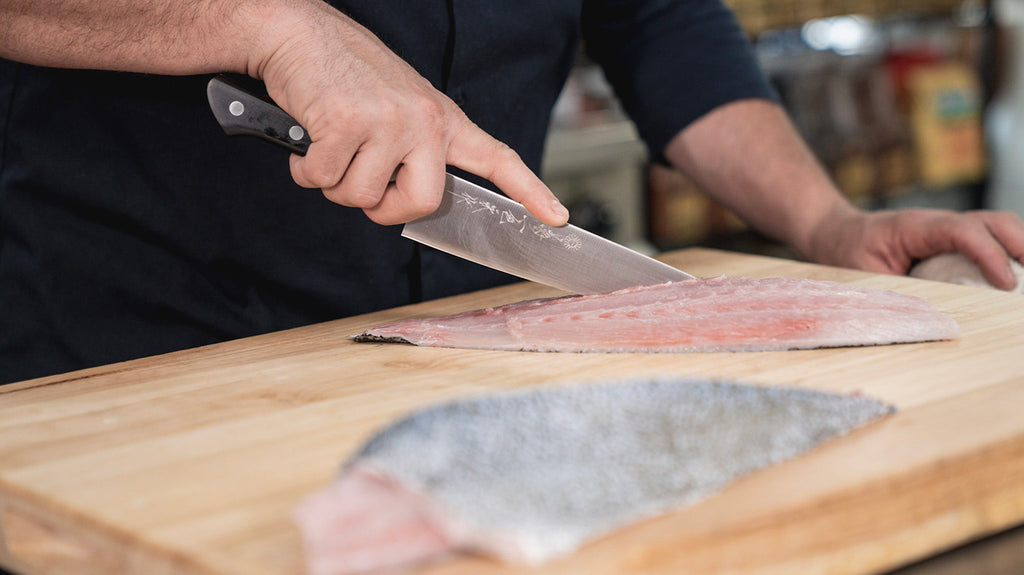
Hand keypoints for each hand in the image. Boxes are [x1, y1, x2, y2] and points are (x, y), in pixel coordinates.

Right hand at [249, 2, 567, 226]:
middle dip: (383, 208)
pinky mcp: (349, 123)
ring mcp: (390, 121)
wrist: (299, 31)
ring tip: (331, 142)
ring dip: (334, 181)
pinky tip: (310, 135)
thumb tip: (399, 198)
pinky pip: (325, 179)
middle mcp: (425, 120)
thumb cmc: (344, 73)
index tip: (557, 217)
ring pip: (362, 197)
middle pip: (421, 203)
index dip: (529, 192)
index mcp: (442, 118)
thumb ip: (412, 150)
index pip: (497, 158)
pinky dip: (307, 169)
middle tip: (363, 185)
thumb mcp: (397, 106)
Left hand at [806, 207, 1023, 289]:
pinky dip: (1011, 255)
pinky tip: (1018, 279)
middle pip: (995, 221)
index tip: (1007, 283)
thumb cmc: (847, 253)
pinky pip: (991, 241)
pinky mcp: (955, 242)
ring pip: (1000, 228)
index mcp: (915, 227)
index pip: (963, 231)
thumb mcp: (863, 274)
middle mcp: (939, 223)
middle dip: (1022, 246)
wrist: (836, 234)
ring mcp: (950, 230)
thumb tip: (926, 316)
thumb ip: (895, 290)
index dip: (990, 254)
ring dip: (1022, 250)